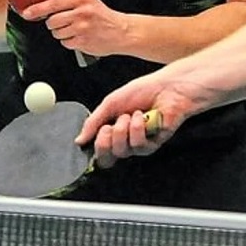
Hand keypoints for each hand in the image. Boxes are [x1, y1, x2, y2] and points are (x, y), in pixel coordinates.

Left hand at [20, 0, 126, 58]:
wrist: (123, 32)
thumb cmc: (104, 17)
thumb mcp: (89, 2)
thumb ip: (71, 3)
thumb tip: (47, 9)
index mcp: (81, 0)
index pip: (53, 3)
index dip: (37, 9)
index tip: (27, 13)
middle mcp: (81, 13)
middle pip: (52, 21)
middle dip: (54, 24)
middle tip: (64, 23)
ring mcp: (82, 29)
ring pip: (57, 33)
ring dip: (62, 34)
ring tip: (76, 30)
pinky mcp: (83, 42)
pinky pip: (65, 43)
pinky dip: (70, 42)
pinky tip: (81, 38)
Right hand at [78, 78, 194, 167]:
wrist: (167, 86)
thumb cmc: (143, 91)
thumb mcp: (111, 103)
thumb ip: (93, 122)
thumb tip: (79, 140)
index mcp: (113, 132)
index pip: (100, 153)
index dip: (97, 145)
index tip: (101, 128)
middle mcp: (125, 141)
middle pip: (108, 158)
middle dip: (106, 140)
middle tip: (112, 125)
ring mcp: (140, 144)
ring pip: (123, 152)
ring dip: (123, 130)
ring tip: (132, 115)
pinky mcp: (154, 144)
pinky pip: (139, 146)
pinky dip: (138, 129)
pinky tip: (143, 117)